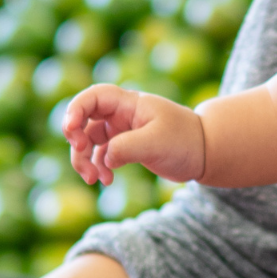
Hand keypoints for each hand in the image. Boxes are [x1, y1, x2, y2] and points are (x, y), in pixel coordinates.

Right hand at [62, 84, 204, 184]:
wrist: (206, 152)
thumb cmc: (186, 141)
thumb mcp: (156, 143)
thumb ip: (126, 148)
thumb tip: (103, 159)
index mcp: (129, 104)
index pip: (93, 97)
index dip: (75, 109)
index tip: (70, 130)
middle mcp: (122, 114)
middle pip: (84, 120)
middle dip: (76, 140)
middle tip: (82, 156)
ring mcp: (122, 130)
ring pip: (89, 141)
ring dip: (84, 160)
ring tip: (94, 180)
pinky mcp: (126, 147)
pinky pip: (101, 155)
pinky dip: (99, 167)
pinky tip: (107, 180)